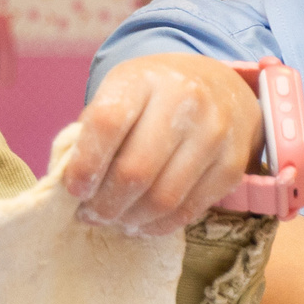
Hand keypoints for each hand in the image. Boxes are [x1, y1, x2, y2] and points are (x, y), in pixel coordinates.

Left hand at [63, 53, 263, 235]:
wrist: (223, 88)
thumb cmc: (156, 96)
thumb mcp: (123, 93)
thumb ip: (95, 131)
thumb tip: (71, 186)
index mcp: (144, 79)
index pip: (106, 124)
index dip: (84, 165)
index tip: (74, 190)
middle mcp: (186, 101)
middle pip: (135, 171)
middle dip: (105, 204)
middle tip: (91, 215)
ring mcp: (215, 133)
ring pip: (163, 198)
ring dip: (131, 219)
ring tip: (116, 220)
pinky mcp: (233, 164)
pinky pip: (190, 210)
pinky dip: (159, 225)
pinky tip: (143, 222)